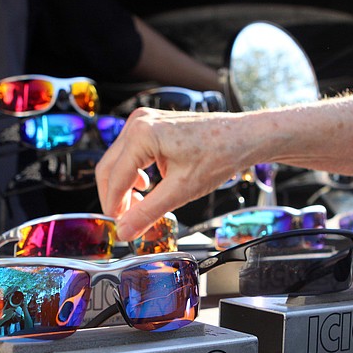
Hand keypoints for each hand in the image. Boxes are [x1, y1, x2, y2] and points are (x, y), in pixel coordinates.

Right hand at [95, 108, 250, 240]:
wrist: (243, 138)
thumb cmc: (219, 155)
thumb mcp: (181, 191)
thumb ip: (148, 212)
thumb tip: (125, 231)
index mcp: (143, 134)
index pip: (115, 178)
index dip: (114, 207)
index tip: (118, 227)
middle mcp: (139, 123)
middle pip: (109, 167)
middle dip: (115, 197)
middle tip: (125, 221)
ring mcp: (144, 121)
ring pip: (118, 161)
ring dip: (124, 186)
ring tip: (140, 206)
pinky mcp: (152, 126)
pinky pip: (130, 153)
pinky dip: (133, 173)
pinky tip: (147, 186)